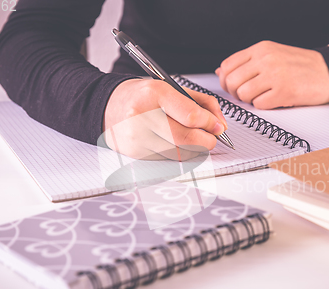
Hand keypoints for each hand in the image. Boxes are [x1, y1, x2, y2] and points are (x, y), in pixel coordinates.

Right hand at [103, 79, 227, 159]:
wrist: (108, 106)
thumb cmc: (143, 97)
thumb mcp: (172, 88)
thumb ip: (201, 103)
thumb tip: (221, 124)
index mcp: (154, 93)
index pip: (191, 116)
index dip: (210, 124)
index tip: (218, 127)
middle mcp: (142, 115)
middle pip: (186, 139)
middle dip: (206, 141)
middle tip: (211, 138)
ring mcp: (137, 137)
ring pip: (179, 153)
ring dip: (194, 149)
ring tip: (194, 138)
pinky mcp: (135, 153)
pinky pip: (167, 159)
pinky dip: (178, 153)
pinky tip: (175, 143)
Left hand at [215, 41, 328, 108]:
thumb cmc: (301, 66)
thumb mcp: (272, 55)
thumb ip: (247, 62)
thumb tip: (221, 71)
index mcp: (261, 49)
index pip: (228, 65)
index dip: (226, 80)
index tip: (234, 86)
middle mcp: (266, 59)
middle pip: (231, 82)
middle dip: (236, 93)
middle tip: (247, 94)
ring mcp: (275, 75)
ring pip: (243, 94)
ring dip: (250, 100)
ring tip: (263, 96)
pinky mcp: (284, 92)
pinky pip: (259, 105)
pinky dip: (263, 106)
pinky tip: (274, 99)